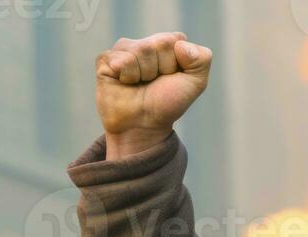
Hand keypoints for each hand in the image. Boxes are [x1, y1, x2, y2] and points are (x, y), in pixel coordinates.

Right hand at [96, 33, 212, 158]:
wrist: (143, 125)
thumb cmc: (167, 104)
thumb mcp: (195, 84)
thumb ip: (201, 60)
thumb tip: (180, 44)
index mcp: (167, 45)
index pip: (175, 40)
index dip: (177, 63)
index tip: (171, 78)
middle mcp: (145, 43)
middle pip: (159, 43)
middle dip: (162, 68)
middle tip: (154, 83)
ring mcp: (124, 50)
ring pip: (141, 50)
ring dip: (144, 74)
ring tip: (140, 84)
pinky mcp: (106, 59)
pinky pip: (121, 60)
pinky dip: (128, 77)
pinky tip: (125, 84)